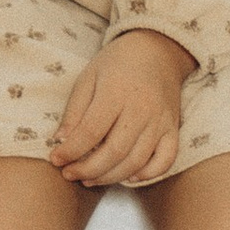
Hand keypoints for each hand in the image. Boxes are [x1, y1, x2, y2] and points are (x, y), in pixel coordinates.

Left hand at [48, 30, 186, 189]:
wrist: (157, 50)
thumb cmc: (117, 63)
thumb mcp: (88, 78)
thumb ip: (74, 111)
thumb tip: (60, 142)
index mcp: (116, 92)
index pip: (91, 131)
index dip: (71, 150)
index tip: (55, 159)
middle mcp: (142, 108)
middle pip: (115, 151)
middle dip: (88, 169)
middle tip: (69, 174)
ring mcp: (160, 121)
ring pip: (137, 161)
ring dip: (110, 176)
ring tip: (89, 178)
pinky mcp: (173, 129)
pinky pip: (166, 160)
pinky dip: (148, 174)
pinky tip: (127, 176)